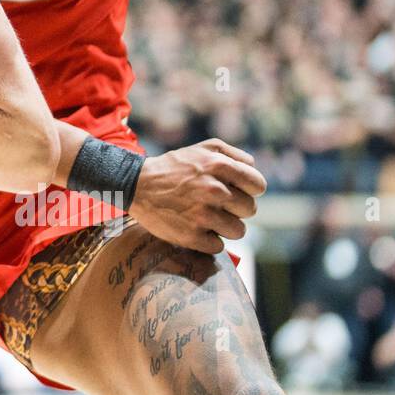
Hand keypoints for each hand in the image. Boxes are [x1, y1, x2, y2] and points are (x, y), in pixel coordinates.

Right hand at [130, 138, 266, 255]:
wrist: (135, 185)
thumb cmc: (173, 167)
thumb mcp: (203, 149)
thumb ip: (233, 154)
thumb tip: (254, 169)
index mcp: (218, 166)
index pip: (258, 185)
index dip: (250, 189)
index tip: (236, 192)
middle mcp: (213, 190)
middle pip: (250, 210)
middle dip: (235, 208)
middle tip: (217, 204)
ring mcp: (202, 215)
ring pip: (238, 231)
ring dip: (225, 226)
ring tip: (206, 217)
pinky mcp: (191, 236)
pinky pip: (218, 246)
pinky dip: (208, 240)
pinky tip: (195, 227)